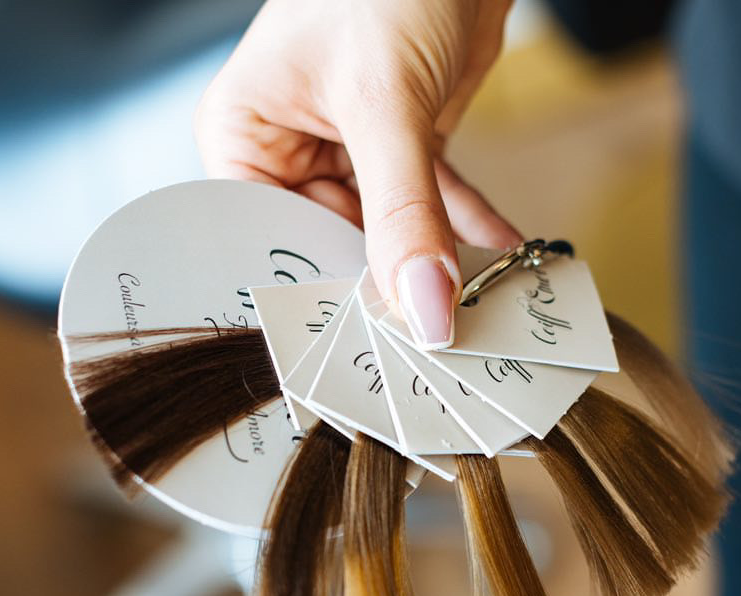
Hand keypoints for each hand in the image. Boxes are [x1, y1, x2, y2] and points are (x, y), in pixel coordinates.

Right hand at [195, 0, 520, 347]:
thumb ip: (404, 212)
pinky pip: (431, 202)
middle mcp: (287, 150)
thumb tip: (421, 307)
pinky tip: (498, 252)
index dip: (310, 296)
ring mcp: (347, 150)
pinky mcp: (403, 143)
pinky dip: (465, 224)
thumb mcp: (385, 101)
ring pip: (387, 232)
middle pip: (330, 247)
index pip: (265, 243)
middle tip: (427, 339)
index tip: (358, 349)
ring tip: (472, 306)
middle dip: (383, 286)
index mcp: (242, 138)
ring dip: (432, 261)